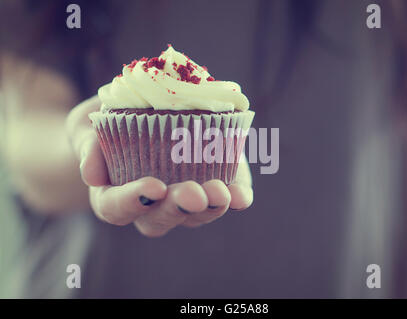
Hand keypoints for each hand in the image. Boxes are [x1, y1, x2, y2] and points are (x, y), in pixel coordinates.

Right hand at [66, 96, 253, 236]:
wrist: (140, 109)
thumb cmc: (108, 121)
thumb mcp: (88, 124)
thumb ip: (89, 145)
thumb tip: (91, 174)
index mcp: (115, 195)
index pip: (117, 208)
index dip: (133, 201)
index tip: (153, 187)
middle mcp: (150, 204)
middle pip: (160, 219)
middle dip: (178, 208)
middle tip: (193, 194)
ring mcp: (183, 197)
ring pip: (196, 215)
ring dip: (210, 207)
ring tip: (222, 192)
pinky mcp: (212, 183)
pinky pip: (225, 198)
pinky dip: (236, 197)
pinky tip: (241, 195)